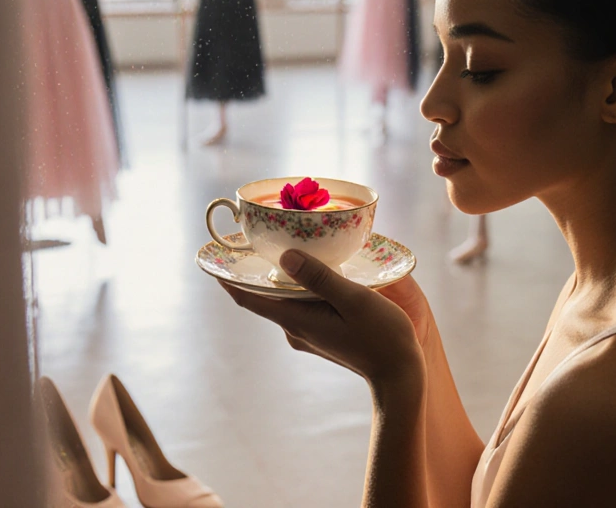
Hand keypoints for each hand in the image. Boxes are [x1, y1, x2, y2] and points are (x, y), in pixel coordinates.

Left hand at [221, 250, 424, 390]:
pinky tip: (316, 272)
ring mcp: (308, 334)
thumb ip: (320, 278)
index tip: (214, 257)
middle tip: (255, 239)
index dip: (228, 278)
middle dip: (258, 270)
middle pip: (265, 296)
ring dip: (284, 277)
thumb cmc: (382, 336)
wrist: (400, 375)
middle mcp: (295, 329)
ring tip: (287, 247)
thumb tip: (286, 257)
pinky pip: (302, 306)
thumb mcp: (354, 300)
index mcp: (297, 320)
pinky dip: (301, 287)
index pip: (248, 298)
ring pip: (286, 300)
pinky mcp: (323, 335)